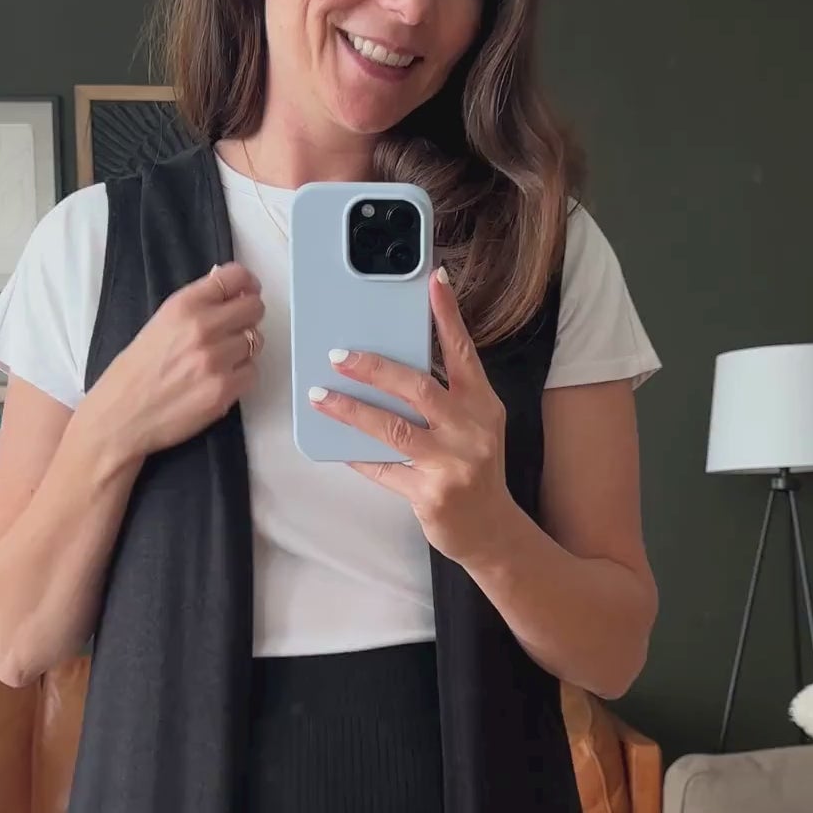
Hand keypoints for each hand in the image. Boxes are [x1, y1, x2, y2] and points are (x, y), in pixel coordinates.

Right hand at [93, 263, 263, 461]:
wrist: (120, 415)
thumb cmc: (135, 373)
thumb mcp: (159, 323)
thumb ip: (196, 306)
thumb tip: (228, 291)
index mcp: (183, 305)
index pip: (235, 277)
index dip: (247, 283)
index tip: (248, 291)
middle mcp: (202, 328)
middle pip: (254, 308)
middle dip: (248, 317)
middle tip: (236, 329)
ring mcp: (216, 359)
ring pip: (256, 341)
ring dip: (244, 349)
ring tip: (220, 360)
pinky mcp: (224, 389)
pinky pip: (252, 373)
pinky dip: (241, 376)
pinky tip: (219, 380)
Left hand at [307, 268, 514, 565]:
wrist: (491, 531)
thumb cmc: (474, 470)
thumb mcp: (472, 426)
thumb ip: (443, 397)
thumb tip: (390, 366)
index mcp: (483, 405)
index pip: (464, 352)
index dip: (448, 316)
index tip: (433, 282)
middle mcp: (471, 429)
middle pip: (418, 387)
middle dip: (374, 367)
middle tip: (339, 354)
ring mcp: (453, 463)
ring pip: (392, 428)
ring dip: (351, 409)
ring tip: (320, 394)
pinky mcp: (431, 494)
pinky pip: (384, 469)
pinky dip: (357, 455)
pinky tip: (335, 443)